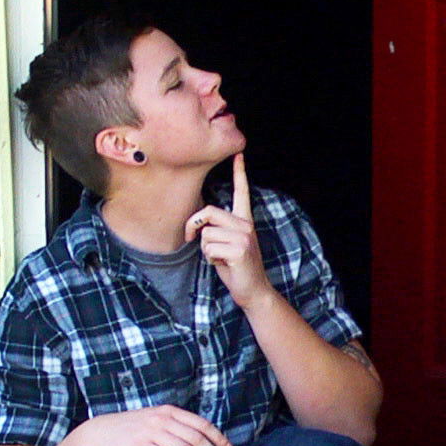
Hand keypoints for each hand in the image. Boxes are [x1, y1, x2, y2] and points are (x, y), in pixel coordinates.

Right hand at [73, 405, 233, 445]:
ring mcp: (150, 433)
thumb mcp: (156, 418)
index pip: (201, 424)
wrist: (102, 432)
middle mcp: (162, 419)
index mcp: (169, 411)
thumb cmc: (133, 427)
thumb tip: (204, 439)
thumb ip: (176, 424)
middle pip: (196, 438)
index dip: (218, 438)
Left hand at [186, 154, 272, 307]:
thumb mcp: (225, 246)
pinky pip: (209, 248)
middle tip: (192, 239)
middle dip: (194, 226)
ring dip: (206, 250)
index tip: (239, 153)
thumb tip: (198, 226)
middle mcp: (246, 225)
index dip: (239, 173)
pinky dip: (210, 260)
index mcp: (244, 221)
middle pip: (208, 212)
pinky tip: (224, 266)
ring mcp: (244, 237)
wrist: (253, 291)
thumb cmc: (235, 269)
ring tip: (220, 259)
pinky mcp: (240, 249)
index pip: (242, 192)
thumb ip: (216, 230)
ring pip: (206, 234)